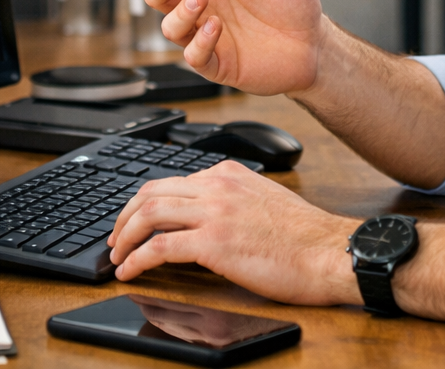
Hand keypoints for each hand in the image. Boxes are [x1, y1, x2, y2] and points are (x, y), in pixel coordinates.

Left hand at [108, 160, 360, 305]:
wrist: (328, 251)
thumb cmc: (304, 236)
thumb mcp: (262, 200)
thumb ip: (231, 200)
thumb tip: (203, 218)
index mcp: (228, 173)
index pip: (172, 180)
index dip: (144, 202)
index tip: (134, 220)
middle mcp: (217, 186)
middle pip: (150, 191)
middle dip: (124, 216)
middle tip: (116, 237)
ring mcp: (214, 212)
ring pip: (149, 214)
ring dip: (124, 236)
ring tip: (116, 256)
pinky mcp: (213, 243)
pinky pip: (160, 248)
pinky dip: (137, 260)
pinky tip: (129, 272)